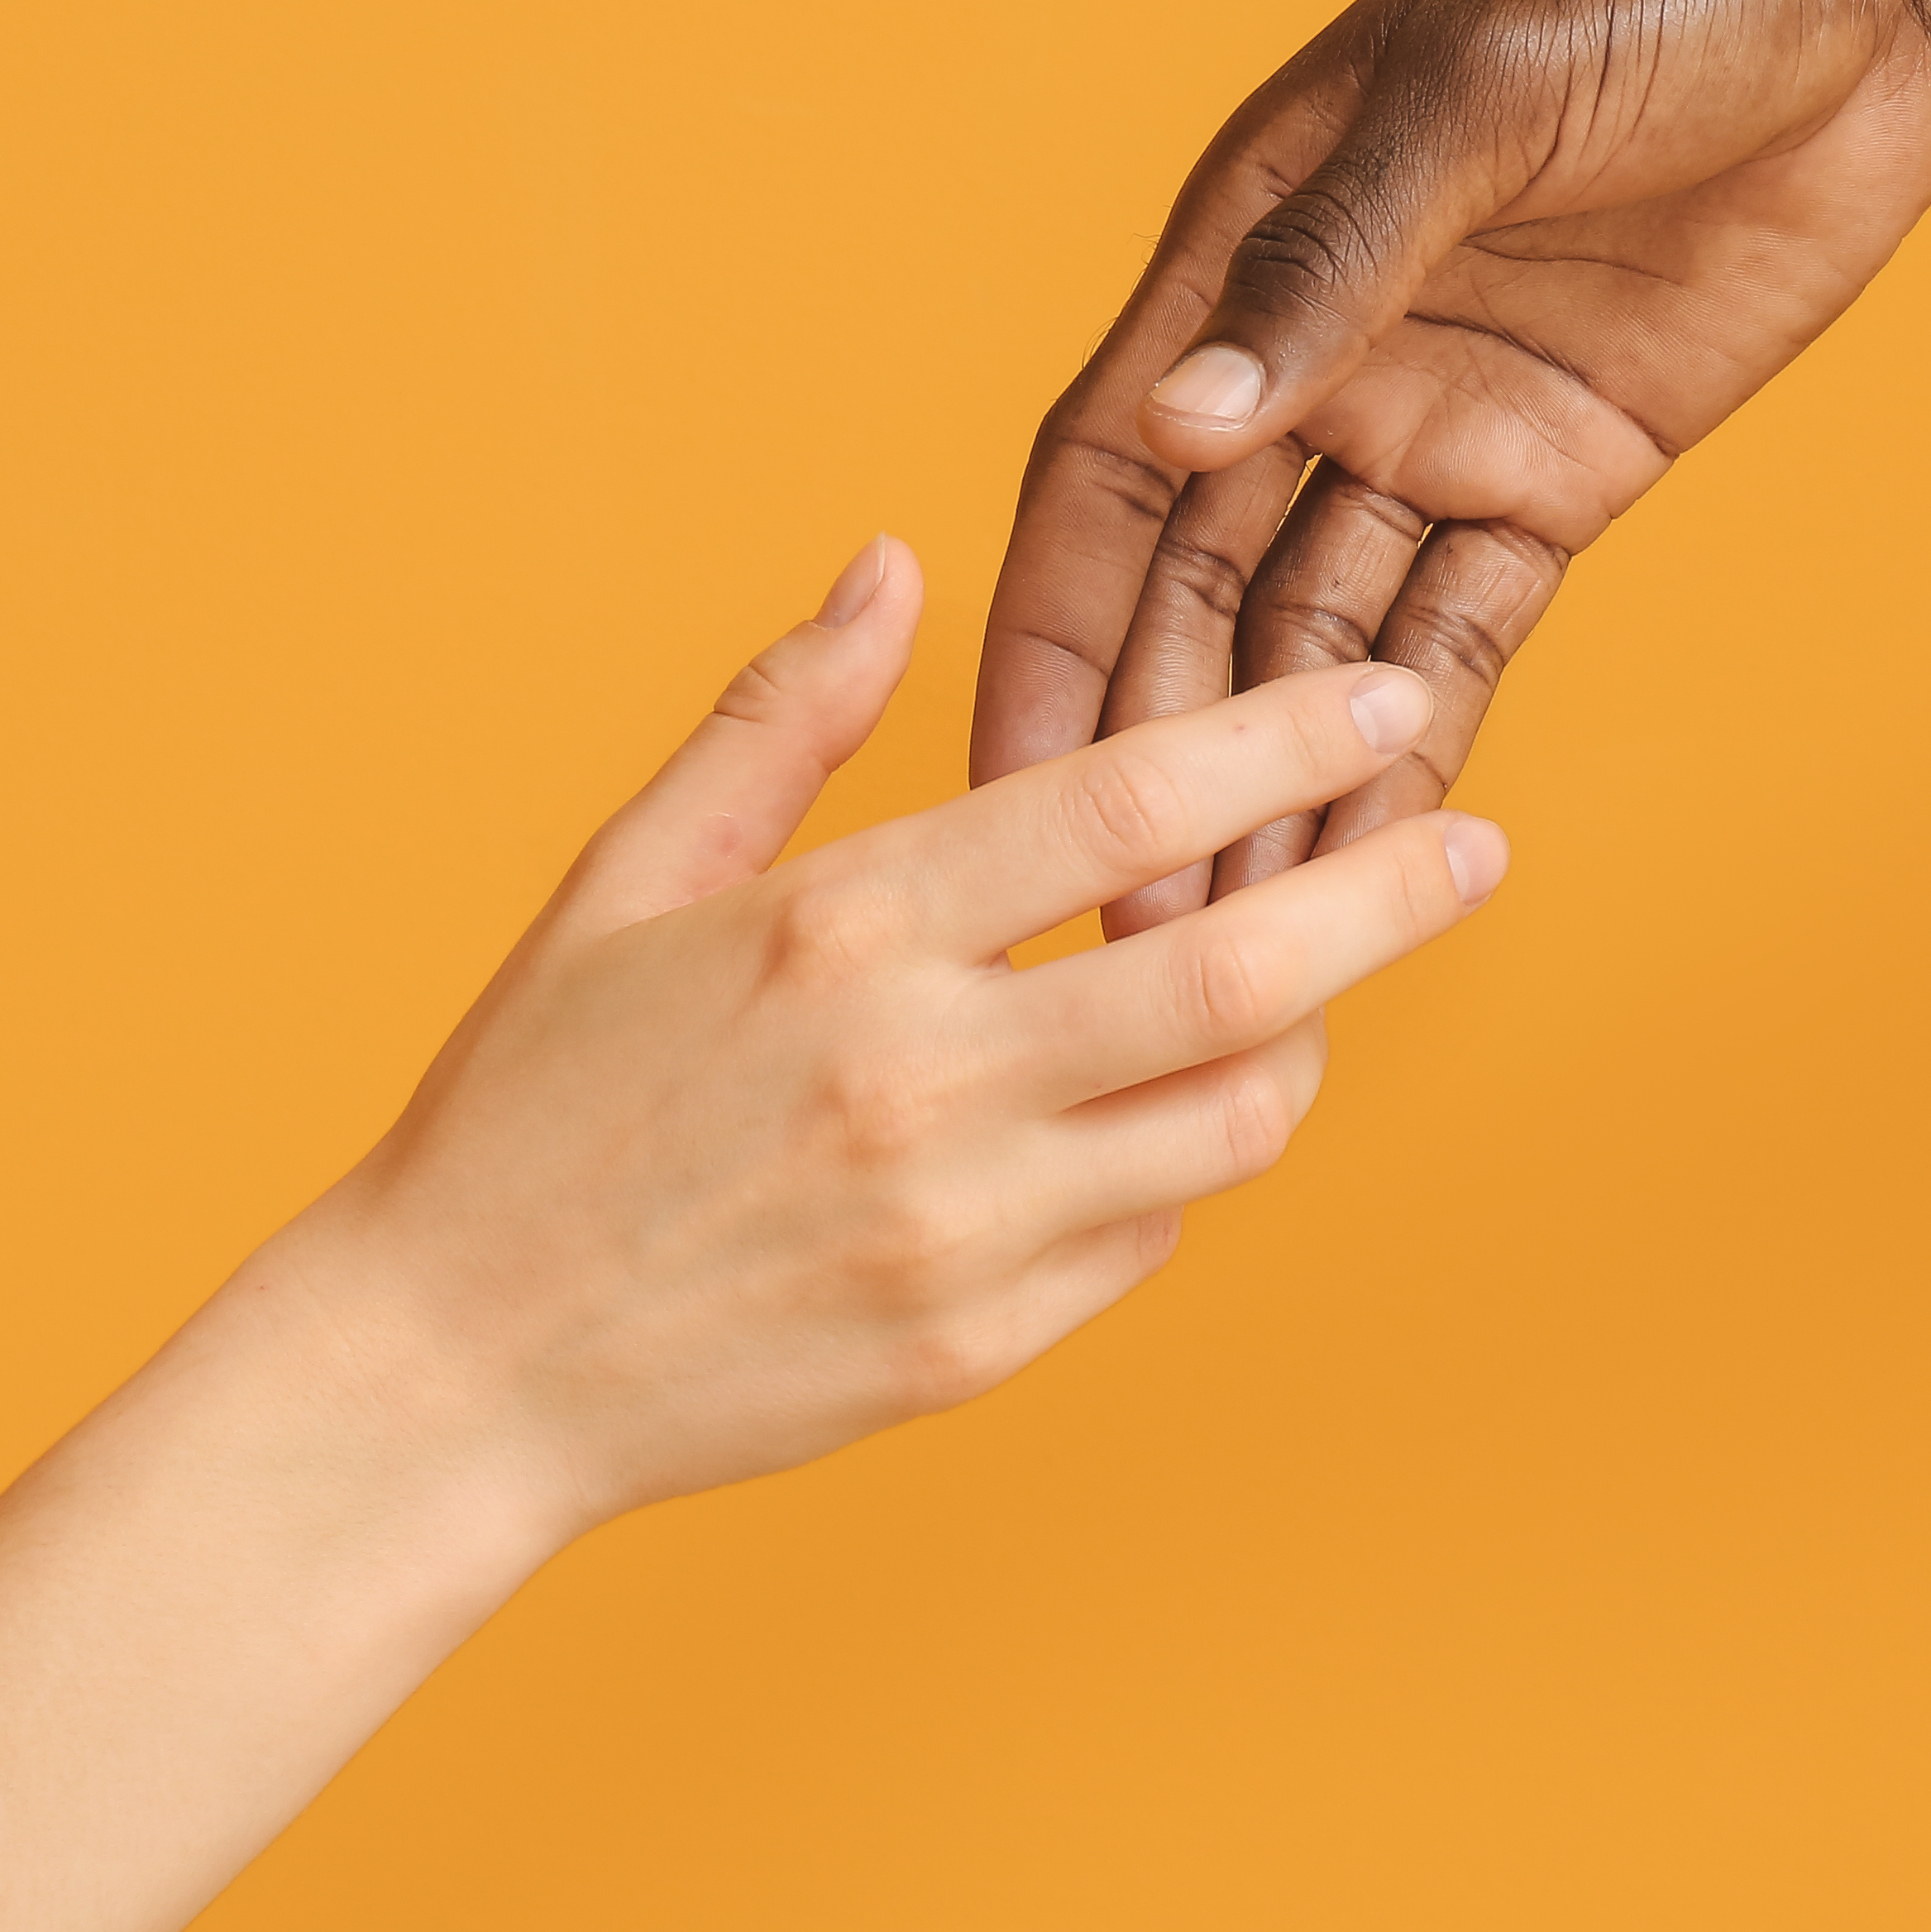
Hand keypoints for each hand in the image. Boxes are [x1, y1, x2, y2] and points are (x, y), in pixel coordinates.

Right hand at [300, 535, 1509, 1535]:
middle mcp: (918, 1078)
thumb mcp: (626, 877)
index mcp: (837, 929)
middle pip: (1238, 977)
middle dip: (1388, 896)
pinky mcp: (975, 1348)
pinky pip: (1149, 1242)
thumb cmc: (532, 1105)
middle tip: (1478, 844)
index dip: (1282, 741)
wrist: (452, 1369)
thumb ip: (778, 716)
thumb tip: (892, 562)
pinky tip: (1143, 1121)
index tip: (1386, 699)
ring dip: (1292, 1045)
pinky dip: (1176, 1169)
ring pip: (1229, 1125)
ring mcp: (959, 1228)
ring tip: (1297, 989)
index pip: (1124, 806)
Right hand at [973, 0, 1930, 928]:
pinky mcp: (1559, 473)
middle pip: (1198, 592)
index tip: (1005, 784)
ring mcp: (1438, 424)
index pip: (1104, 477)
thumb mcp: (1478, 94)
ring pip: (1322, 640)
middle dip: (1160, 761)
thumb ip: (1328, 262)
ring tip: (1239, 943)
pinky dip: (1417, 748)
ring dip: (1278, 784)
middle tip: (1127, 931)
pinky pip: (1463, 635)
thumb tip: (1181, 422)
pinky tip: (1371, 863)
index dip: (1050, 634)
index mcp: (1247, 255)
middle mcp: (1320, 359)